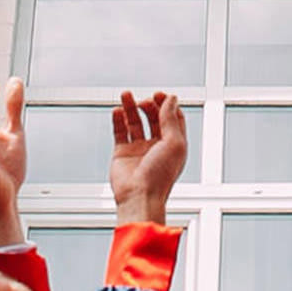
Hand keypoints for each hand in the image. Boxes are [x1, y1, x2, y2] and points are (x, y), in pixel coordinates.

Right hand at [108, 90, 186, 226]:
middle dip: (149, 106)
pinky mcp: (122, 153)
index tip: (160, 94)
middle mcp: (157, 146)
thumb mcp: (173, 142)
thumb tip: (171, 98)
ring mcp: (139, 149)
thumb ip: (170, 118)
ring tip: (125, 94)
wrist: (139, 196)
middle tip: (144, 101)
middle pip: (154, 118)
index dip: (167, 104)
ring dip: (131, 107)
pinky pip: (120, 132)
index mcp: (174, 144)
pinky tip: (117, 110)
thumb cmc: (160, 175)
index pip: (172, 118)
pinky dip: (118, 119)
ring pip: (135, 122)